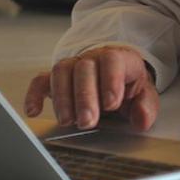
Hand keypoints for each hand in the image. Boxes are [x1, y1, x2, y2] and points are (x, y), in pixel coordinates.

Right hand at [24, 46, 159, 131]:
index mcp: (118, 59)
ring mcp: (73, 66)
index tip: (111, 103)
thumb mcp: (144, 95)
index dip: (110, 80)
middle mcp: (93, 59)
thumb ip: (146, 106)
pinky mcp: (56, 78)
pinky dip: (34, 94)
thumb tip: (142, 119)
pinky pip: (40, 80)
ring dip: (63, 98)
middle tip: (88, 121)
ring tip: (68, 121)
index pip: (112, 60)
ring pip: (61, 72)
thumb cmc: (128, 86)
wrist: (115, 76)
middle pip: (84, 68)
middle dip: (85, 96)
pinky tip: (33, 111)